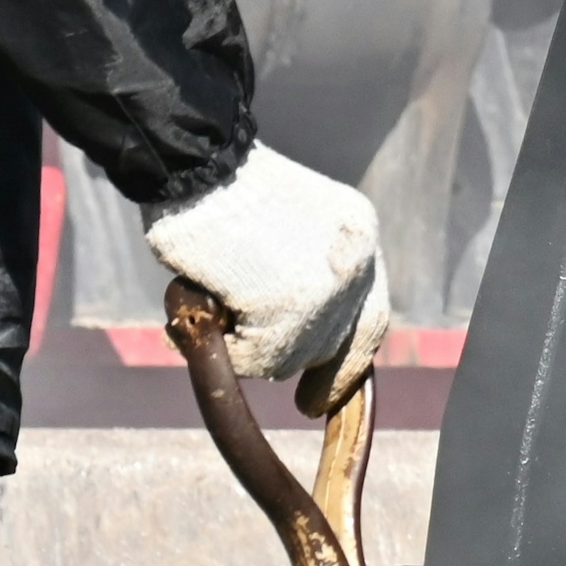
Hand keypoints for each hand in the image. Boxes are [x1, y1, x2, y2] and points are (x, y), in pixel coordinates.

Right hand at [146, 144, 391, 406]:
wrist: (193, 160)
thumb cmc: (218, 185)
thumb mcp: (286, 222)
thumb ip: (304, 268)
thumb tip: (302, 329)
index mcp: (359, 235)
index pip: (371, 314)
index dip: (352, 357)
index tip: (335, 390)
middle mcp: (357, 264)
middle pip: (341, 343)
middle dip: (324, 377)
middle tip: (308, 406)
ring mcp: (327, 291)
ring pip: (293, 357)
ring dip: (249, 343)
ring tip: (213, 301)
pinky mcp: (290, 310)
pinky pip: (255, 358)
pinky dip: (224, 344)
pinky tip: (203, 303)